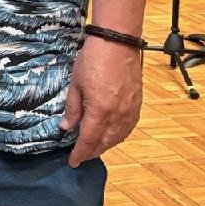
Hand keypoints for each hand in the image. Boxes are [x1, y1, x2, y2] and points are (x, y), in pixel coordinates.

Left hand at [60, 36, 142, 166]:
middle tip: (82, 156)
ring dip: (106, 145)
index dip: (81, 153)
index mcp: (100, 111)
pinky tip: (112, 135)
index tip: (73, 162)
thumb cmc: (92, 60)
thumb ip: (72, 108)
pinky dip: (118, 136)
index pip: (89, 140)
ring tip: (95, 148)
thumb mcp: (75, 84)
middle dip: (93, 151)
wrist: (117, 43)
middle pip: (105, 142)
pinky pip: (128, 127)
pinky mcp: (138, 104)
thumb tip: (66, 128)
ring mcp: (130, 110)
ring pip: (118, 137)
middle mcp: (118, 115)